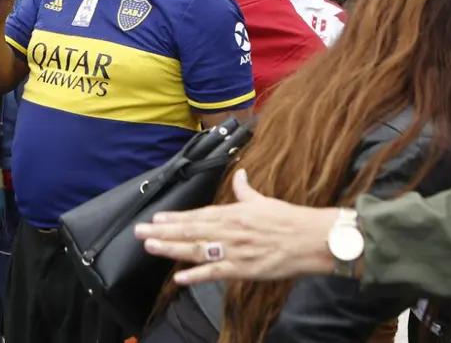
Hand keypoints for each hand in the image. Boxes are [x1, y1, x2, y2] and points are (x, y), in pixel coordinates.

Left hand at [133, 169, 338, 284]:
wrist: (311, 238)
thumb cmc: (288, 219)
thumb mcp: (263, 200)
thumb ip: (245, 190)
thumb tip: (240, 173)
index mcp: (233, 213)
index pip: (197, 214)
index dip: (175, 217)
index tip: (156, 217)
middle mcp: (229, 230)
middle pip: (190, 231)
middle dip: (163, 231)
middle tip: (140, 231)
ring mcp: (235, 250)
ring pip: (197, 249)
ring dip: (172, 248)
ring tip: (150, 246)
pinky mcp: (243, 269)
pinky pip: (215, 272)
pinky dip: (196, 275)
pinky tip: (179, 277)